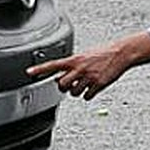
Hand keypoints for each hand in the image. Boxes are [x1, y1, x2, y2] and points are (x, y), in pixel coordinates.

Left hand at [26, 31, 149, 100]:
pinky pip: (87, 96)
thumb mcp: (84, 56)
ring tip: (87, 82)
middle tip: (73, 82)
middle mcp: (79, 68)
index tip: (29, 72)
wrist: (120, 53)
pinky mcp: (98, 84)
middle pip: (61, 84)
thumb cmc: (103, 54)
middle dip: (65, 86)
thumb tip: (61, 77)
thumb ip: (72, 66)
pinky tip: (94, 87)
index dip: (40, 69)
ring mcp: (88, 77)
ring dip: (78, 91)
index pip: (53, 64)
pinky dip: (89, 94)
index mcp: (75, 59)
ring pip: (74, 92)